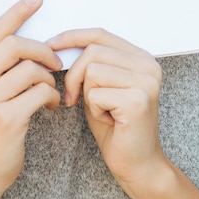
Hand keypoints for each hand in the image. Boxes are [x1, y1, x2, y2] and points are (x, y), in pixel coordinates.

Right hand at [0, 0, 61, 198]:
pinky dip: (50, 95)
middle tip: (55, 61)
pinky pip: (39, 92)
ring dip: (48, 77)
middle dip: (41, 49)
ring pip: (30, 69)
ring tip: (50, 90)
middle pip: (14, 45)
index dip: (17, 13)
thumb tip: (28, 41)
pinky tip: (49, 106)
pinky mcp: (5, 119)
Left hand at [48, 28, 163, 191]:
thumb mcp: (99, 86)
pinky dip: (93, 109)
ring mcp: (145, 82)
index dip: (73, 36)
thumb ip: (90, 63)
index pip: (101, 34)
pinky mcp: (138, 100)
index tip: (51, 44)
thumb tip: (57, 44)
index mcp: (141, 57)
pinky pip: (95, 94)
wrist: (137, 164)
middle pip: (93, 51)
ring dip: (87, 94)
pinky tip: (109, 120)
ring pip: (92, 71)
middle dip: (74, 74)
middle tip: (74, 97)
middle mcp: (148, 66)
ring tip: (102, 110)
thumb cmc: (116, 126)